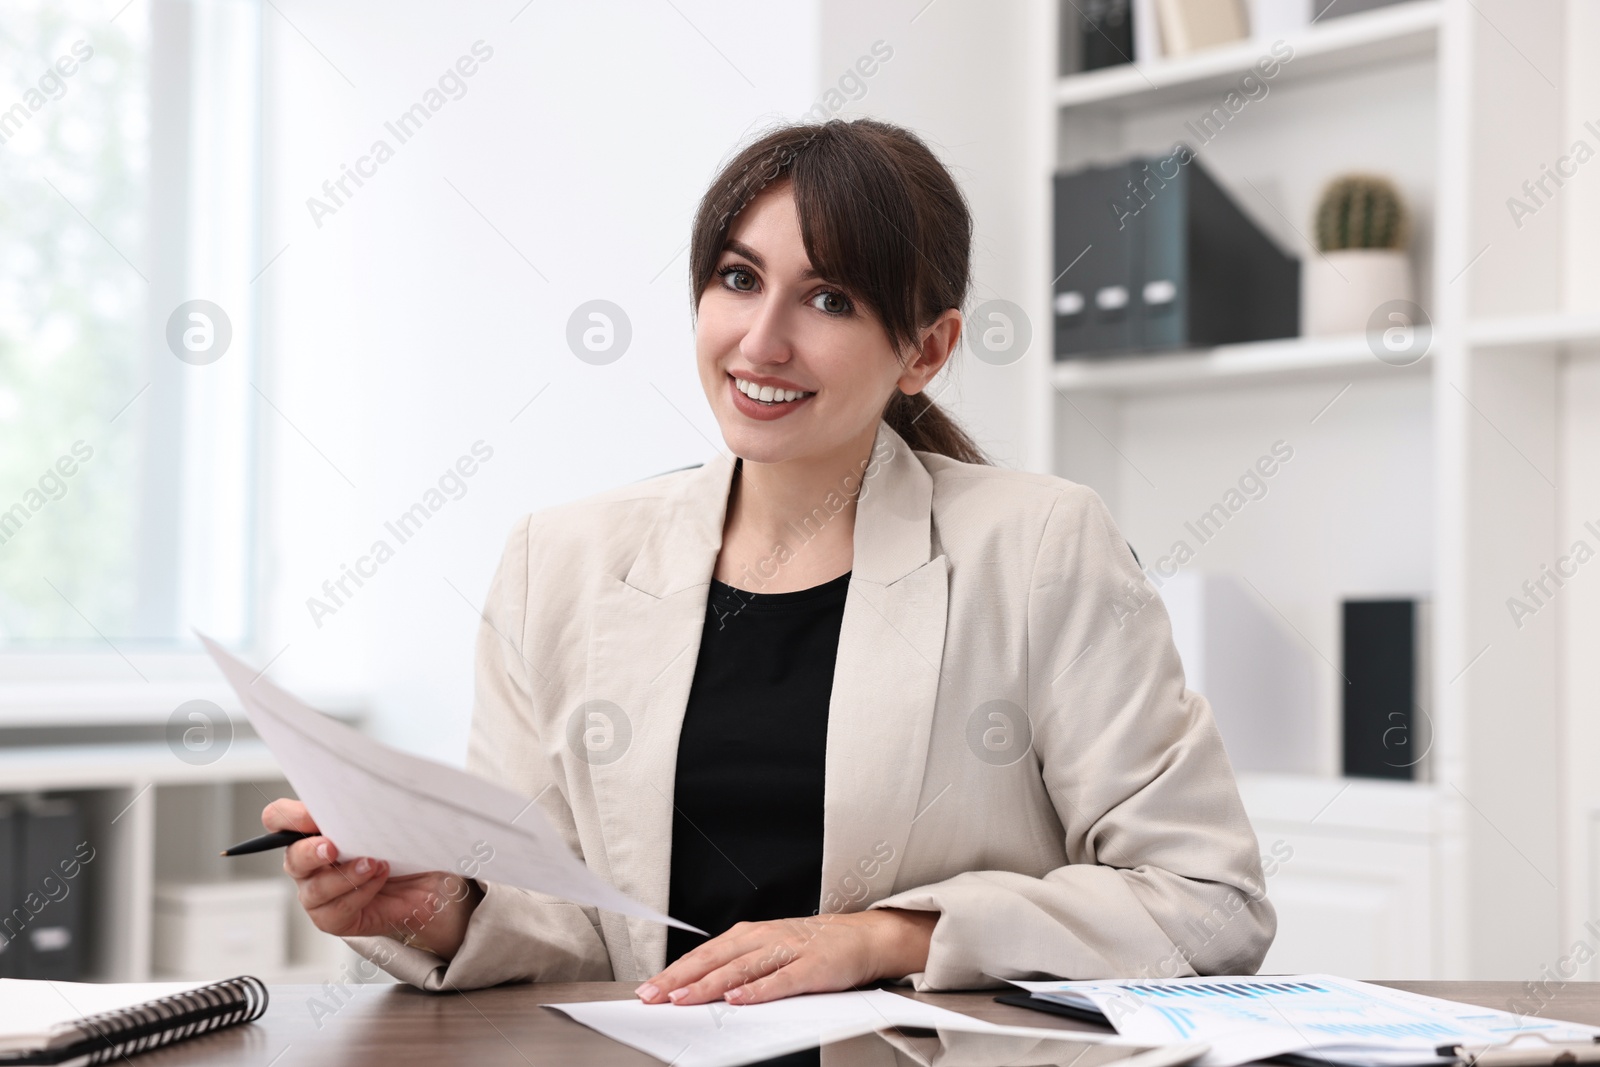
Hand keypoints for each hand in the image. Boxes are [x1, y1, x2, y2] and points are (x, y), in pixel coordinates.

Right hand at [263, 798, 483, 959]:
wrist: (423, 883)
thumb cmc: (398, 848)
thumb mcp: (385, 821)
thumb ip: (366, 810)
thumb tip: (368, 795)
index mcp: (312, 832)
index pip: (278, 818)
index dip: (287, 817)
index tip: (309, 816)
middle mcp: (308, 864)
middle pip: (293, 857)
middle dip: (312, 851)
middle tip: (333, 847)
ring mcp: (317, 894)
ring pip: (315, 888)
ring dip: (345, 875)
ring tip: (373, 864)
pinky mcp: (332, 918)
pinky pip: (337, 909)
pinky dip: (361, 892)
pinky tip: (379, 879)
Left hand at [634, 908, 937, 1005]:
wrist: (862, 937)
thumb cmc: (813, 946)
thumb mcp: (769, 949)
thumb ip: (737, 967)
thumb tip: (699, 987)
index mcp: (749, 935)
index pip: (703, 954)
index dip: (674, 971)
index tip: (648, 988)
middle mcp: (763, 938)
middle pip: (714, 960)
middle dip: (679, 979)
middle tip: (653, 995)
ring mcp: (787, 951)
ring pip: (740, 969)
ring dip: (709, 985)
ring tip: (684, 999)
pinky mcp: (810, 967)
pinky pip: (779, 980)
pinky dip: (757, 990)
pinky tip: (738, 1000)